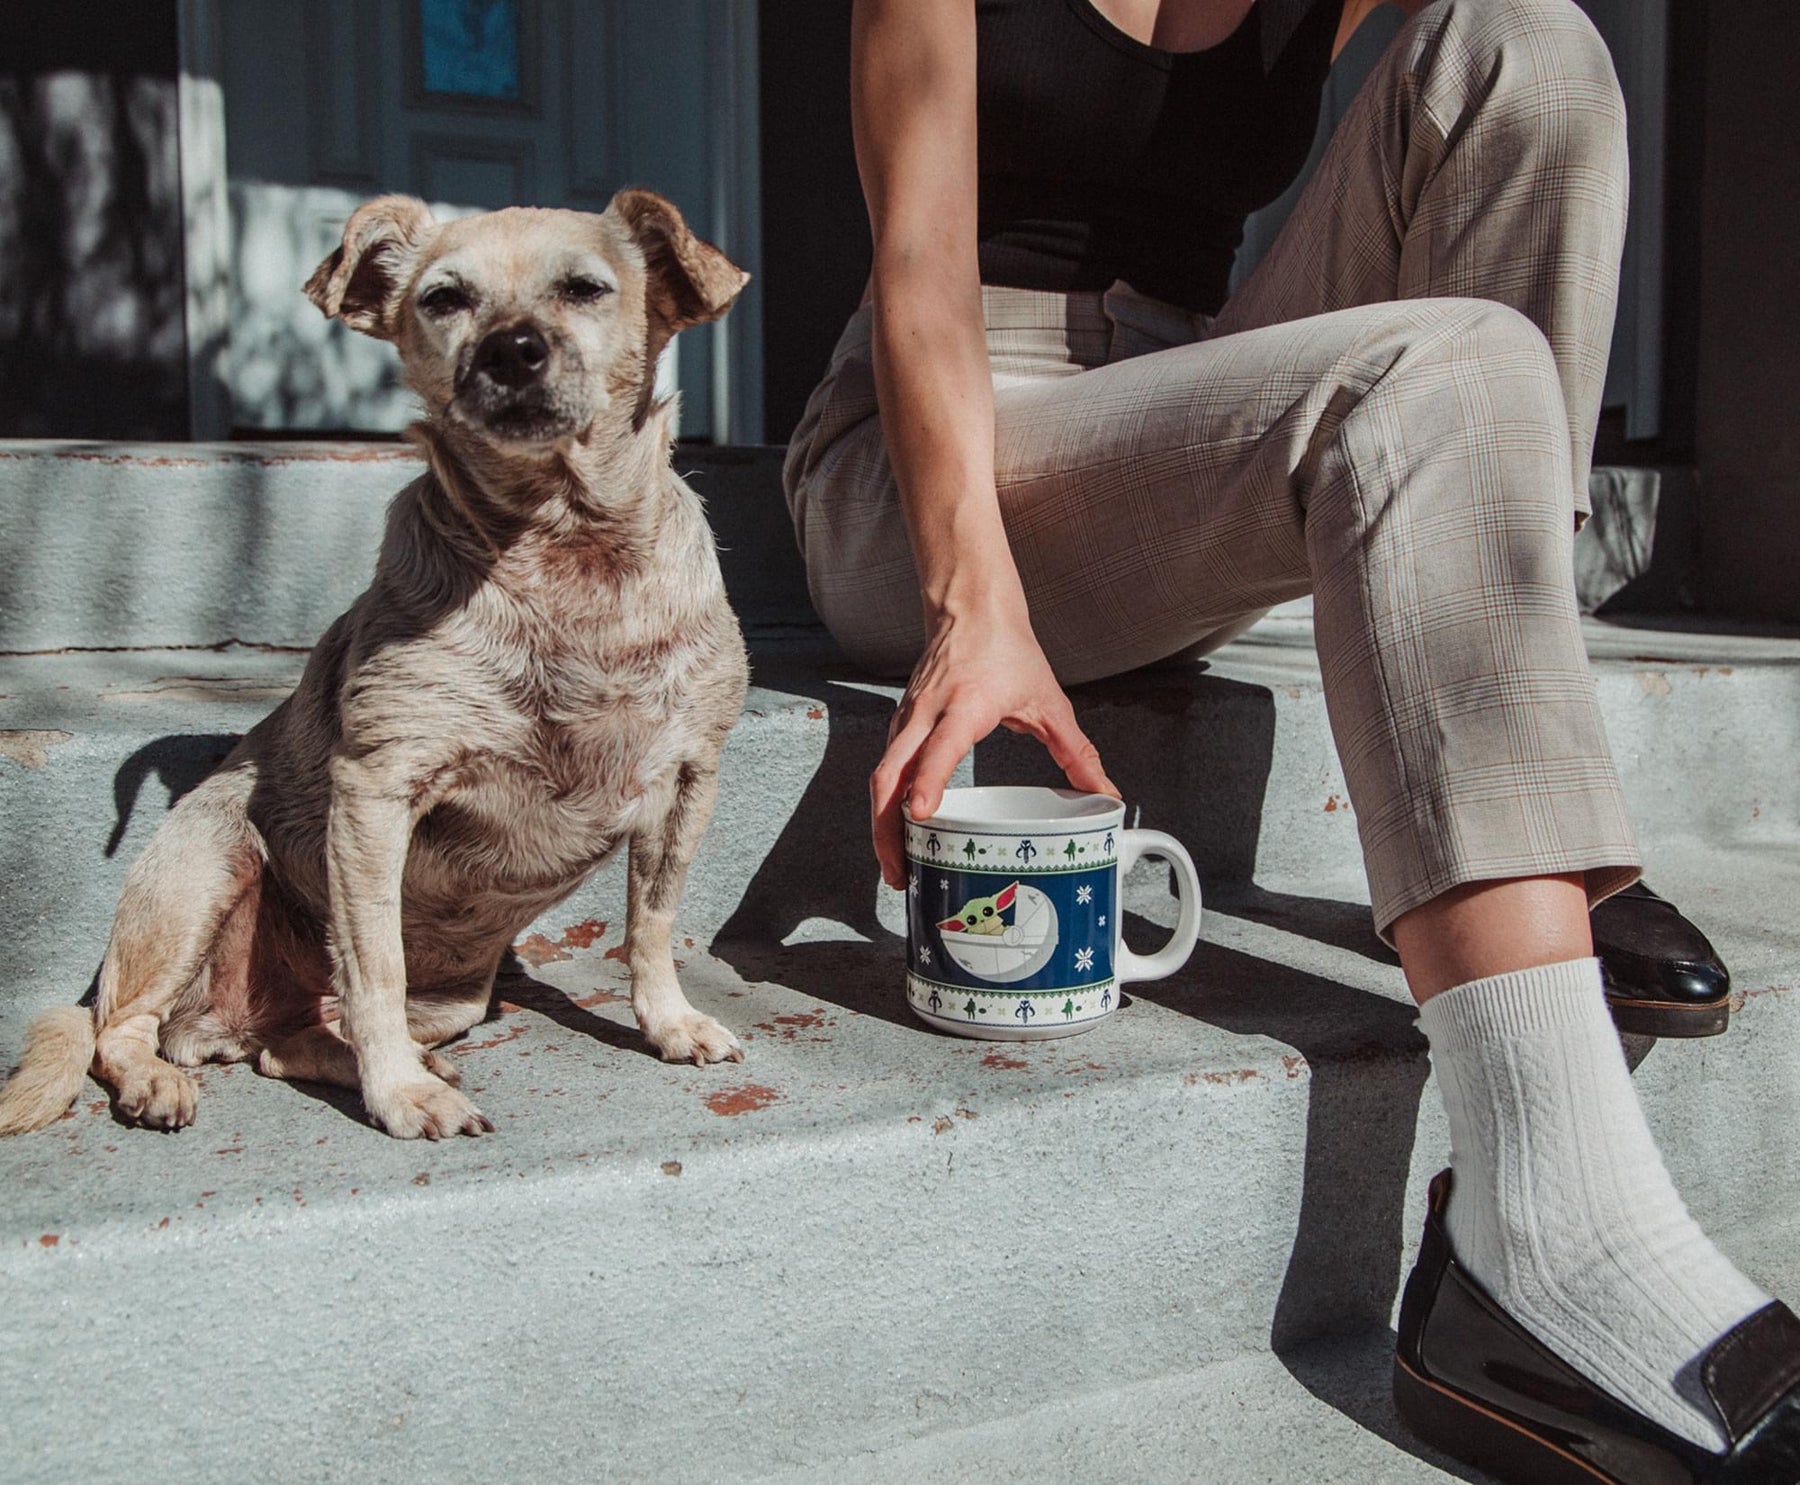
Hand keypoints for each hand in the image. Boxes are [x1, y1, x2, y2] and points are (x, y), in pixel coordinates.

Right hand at [870, 599, 1117, 888]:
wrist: (970, 608)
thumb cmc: (1007, 650)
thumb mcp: (1049, 700)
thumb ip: (1077, 751)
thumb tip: (1107, 793)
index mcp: (965, 705)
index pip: (939, 748)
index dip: (928, 782)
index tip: (920, 815)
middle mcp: (928, 713)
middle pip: (889, 775)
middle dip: (887, 829)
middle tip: (899, 874)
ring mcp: (907, 719)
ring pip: (881, 776)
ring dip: (881, 824)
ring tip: (896, 869)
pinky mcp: (900, 725)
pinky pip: (885, 769)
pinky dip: (885, 805)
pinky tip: (898, 834)